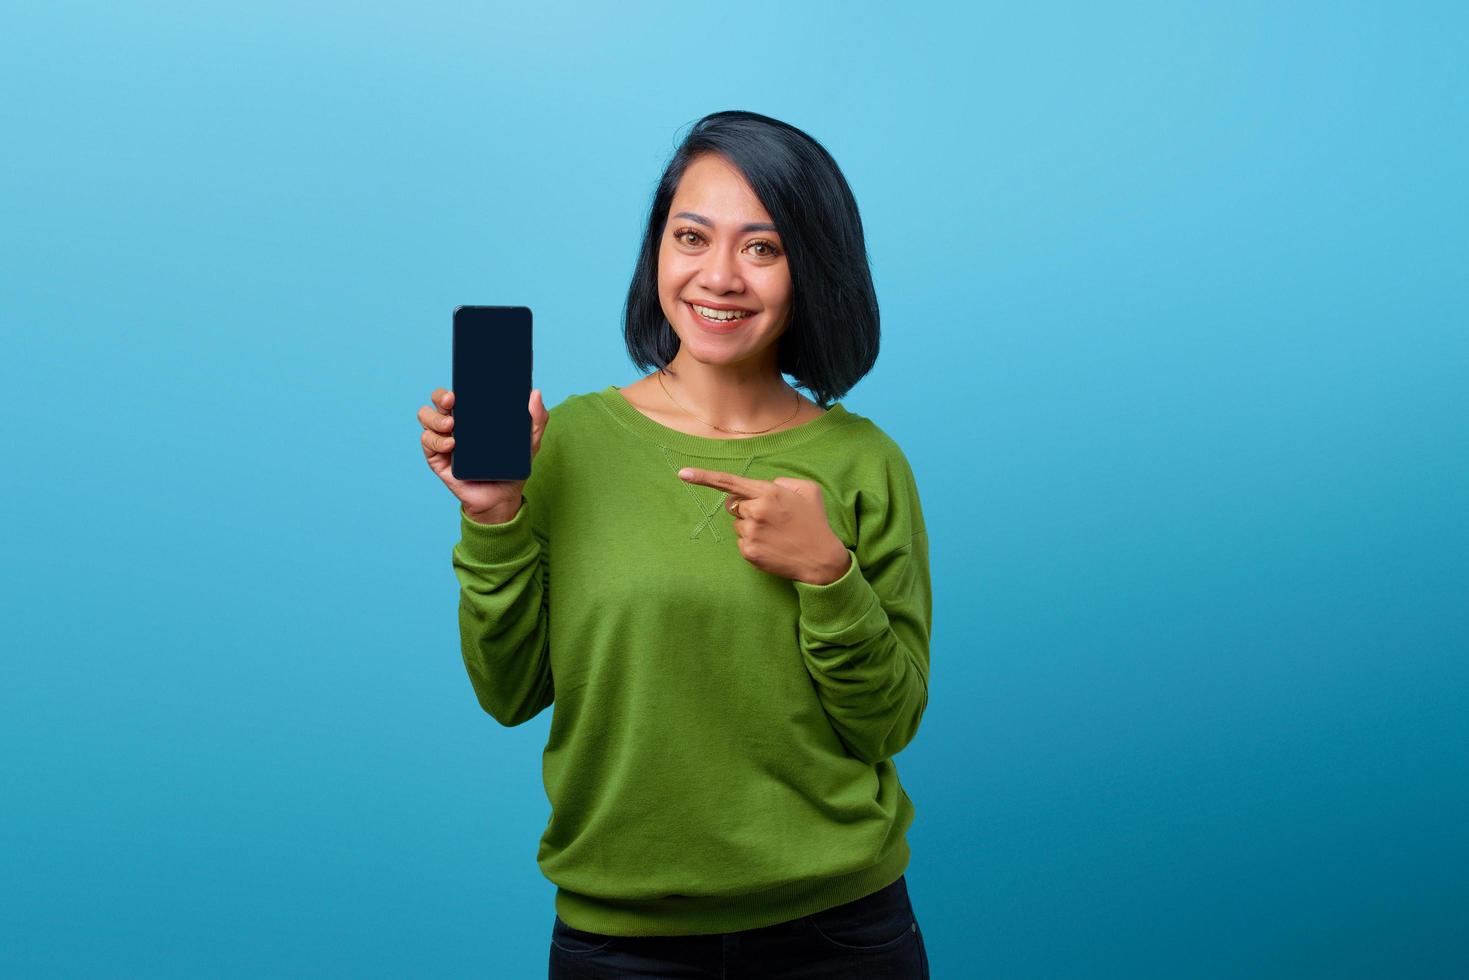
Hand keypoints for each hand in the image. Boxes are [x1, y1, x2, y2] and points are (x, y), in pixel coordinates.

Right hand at [420, 387, 548, 521]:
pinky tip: (451, 445)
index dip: (454, 385)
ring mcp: (444, 440)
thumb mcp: (529, 442)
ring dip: (435, 418)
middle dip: (440, 396)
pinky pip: (427, 442)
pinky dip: (436, 440)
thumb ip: (537, 419)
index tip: (460, 387)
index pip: (457, 393)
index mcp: (472, 416)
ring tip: (452, 426)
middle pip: (437, 402)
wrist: (502, 498)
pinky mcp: (438, 459)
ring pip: (426, 417)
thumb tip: (535, 393)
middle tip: (452, 401)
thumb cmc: (512, 467)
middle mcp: (455, 424)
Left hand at [677, 467, 851, 584]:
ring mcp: (750, 533)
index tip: (682, 474)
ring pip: (737, 524)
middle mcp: (756, 511)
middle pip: (733, 505)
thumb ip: (783, 481)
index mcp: (769, 492)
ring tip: (776, 534)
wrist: (821, 559)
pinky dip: (754, 542)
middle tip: (770, 517)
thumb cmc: (815, 523)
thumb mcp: (808, 490)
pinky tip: (772, 546)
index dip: (703, 477)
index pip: (729, 482)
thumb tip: (767, 486)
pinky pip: (741, 541)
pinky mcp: (748, 552)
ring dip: (751, 526)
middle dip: (746, 507)